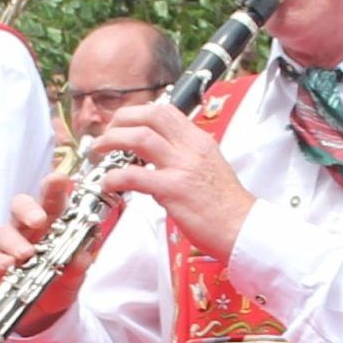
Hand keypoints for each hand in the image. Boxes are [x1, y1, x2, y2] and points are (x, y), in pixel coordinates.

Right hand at [0, 173, 94, 326]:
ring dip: (15, 242)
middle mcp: (27, 228)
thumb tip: (83, 256)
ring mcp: (8, 244)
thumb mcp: (75, 276)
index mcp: (51, 222)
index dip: (53, 186)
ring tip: (26, 255)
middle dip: (28, 209)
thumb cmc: (59, 282)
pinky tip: (8, 266)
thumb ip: (79, 265)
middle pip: (20, 206)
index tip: (58, 180)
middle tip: (39, 220)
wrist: (43, 313)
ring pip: (3, 231)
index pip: (51, 198)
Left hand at [86, 99, 250, 256]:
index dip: (138, 114)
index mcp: (199, 141)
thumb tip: (159, 159)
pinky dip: (114, 176)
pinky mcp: (173, 190)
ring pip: (139, 137)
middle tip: (106, 135)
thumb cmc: (226, 207)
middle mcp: (190, 148)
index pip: (165, 112)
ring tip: (98, 151)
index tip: (122, 125)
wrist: (244, 230)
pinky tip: (107, 184)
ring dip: (111, 140)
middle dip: (121, 119)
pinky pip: (135, 175)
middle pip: (150, 115)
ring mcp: (182, 167)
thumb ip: (186, 158)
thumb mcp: (209, 169)